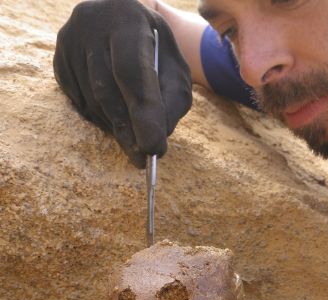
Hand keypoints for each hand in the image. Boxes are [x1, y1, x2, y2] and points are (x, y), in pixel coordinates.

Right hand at [53, 0, 191, 167]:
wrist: (121, 22)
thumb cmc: (155, 50)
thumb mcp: (174, 66)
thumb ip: (174, 100)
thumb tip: (160, 136)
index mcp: (127, 19)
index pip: (132, 71)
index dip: (143, 113)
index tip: (153, 148)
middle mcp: (91, 25)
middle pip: (107, 90)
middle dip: (129, 129)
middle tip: (143, 158)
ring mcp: (69, 42)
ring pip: (92, 100)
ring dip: (115, 127)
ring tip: (134, 139)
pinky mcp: (58, 60)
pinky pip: (79, 102)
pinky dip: (101, 119)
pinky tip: (116, 120)